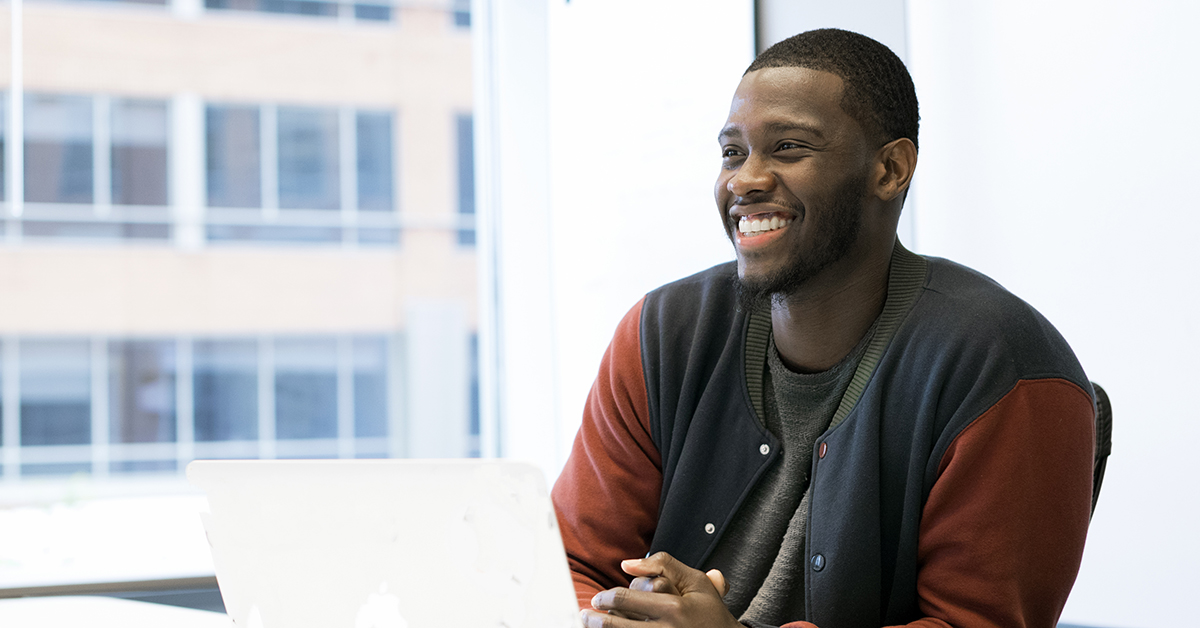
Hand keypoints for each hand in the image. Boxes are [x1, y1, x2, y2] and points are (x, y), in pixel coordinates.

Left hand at [581, 552, 739, 627]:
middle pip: (618, 625)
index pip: (626, 600)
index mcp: (673, 608)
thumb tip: (627, 564)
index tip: (598, 599)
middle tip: (586, 615)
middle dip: (596, 620)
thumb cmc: (710, 612)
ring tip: (591, 626)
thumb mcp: (694, 581)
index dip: (606, 598)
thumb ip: (662, 564)